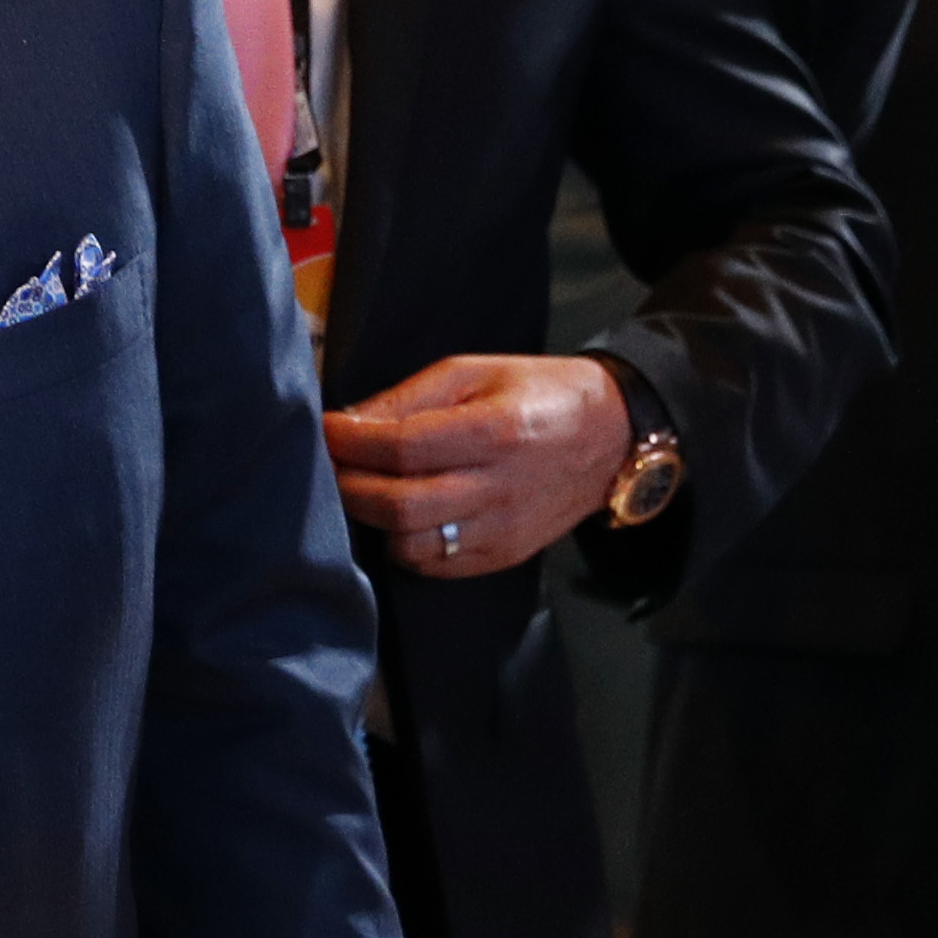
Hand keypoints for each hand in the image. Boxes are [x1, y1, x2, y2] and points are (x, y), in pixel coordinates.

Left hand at [321, 353, 628, 578]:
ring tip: (363, 490)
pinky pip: (434, 566)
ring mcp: (503, 530)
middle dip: (349, 486)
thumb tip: (349, 422)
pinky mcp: (504, 556)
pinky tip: (399, 516)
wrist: (612, 436)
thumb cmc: (538, 394)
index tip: (325, 431)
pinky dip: (404, 544)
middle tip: (332, 465)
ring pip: (411, 544)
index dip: (351, 443)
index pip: (403, 448)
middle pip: (399, 505)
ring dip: (372, 520)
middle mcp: (500, 488)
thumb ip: (409, 398)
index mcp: (495, 432)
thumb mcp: (475, 372)